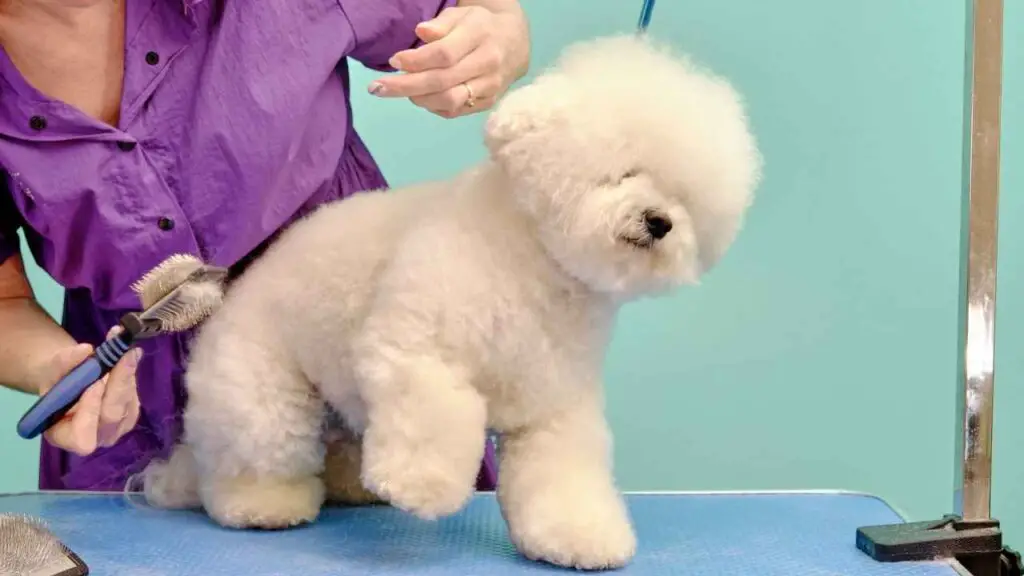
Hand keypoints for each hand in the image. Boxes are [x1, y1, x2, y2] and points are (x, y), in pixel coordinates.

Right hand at [37, 327, 141, 455]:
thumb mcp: (53, 370)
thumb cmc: (56, 382)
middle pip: (112, 416)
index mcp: (64, 436)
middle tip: (123, 355)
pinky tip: (127, 357)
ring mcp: (116, 429)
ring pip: (127, 404)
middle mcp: (94, 438)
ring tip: (125, 349)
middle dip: (117, 384)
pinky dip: (131, 374)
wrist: (71, 382)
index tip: (95, 383)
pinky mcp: (130, 415)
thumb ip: (65, 362)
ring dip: (127, 374)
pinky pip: (134, 395)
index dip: (90, 411)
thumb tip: (85, 350)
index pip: (82, 436)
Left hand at [367, 3, 529, 117]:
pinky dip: (432, 106)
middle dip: (406, 86)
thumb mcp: (462, 16)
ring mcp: (490, 87)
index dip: (416, 61)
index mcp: (480, 36)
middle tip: (377, 88)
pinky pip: (455, 111)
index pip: (445, 54)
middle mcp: (488, 64)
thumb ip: (441, 24)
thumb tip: (421, 33)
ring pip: (449, 101)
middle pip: (443, 81)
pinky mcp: (487, 103)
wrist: (515, 45)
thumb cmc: (480, 27)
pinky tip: (420, 97)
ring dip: (418, 98)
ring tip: (399, 91)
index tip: (394, 61)